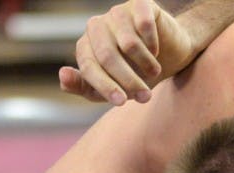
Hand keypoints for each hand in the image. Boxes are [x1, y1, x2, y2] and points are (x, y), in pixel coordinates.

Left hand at [59, 0, 194, 104]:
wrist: (170, 54)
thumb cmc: (136, 72)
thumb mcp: (110, 88)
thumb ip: (84, 87)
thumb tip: (62, 75)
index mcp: (85, 46)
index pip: (89, 67)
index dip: (105, 86)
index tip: (122, 102)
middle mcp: (97, 26)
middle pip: (107, 57)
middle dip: (129, 81)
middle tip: (145, 97)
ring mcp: (117, 13)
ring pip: (128, 44)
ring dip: (146, 64)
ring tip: (154, 72)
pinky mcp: (139, 4)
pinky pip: (144, 25)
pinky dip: (153, 44)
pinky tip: (156, 51)